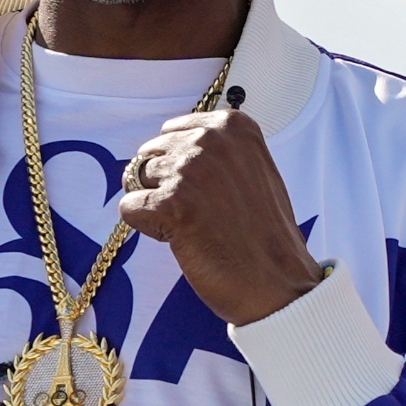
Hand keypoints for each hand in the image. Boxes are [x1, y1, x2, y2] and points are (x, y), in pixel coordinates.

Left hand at [118, 109, 320, 325]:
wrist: (277, 280)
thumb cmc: (264, 232)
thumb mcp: (250, 168)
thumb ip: (214, 150)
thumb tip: (169, 149)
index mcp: (231, 125)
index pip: (170, 131)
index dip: (177, 164)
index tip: (204, 190)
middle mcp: (210, 139)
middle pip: (150, 153)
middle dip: (161, 183)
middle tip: (196, 212)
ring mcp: (189, 170)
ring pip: (135, 178)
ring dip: (154, 205)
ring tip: (190, 226)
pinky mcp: (170, 204)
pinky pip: (128, 207)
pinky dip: (145, 226)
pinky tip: (178, 238)